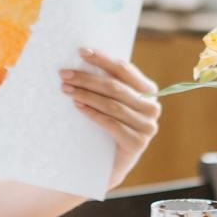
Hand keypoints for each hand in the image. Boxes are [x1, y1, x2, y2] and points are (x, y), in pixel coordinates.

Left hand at [61, 49, 160, 190]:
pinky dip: (93, 113)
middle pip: (116, 87)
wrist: (107, 164)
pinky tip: (78, 106)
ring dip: (87, 95)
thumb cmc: (105, 126)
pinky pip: (112, 124)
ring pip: (113, 105)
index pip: (124, 69)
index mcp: (149, 90)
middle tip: (64, 74)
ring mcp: (147, 127)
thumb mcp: (109, 101)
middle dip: (87, 78)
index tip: (81, 52)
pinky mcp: (138, 143)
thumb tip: (82, 57)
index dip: (102, 59)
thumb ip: (106, 83)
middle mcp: (152, 107)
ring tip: (66, 89)